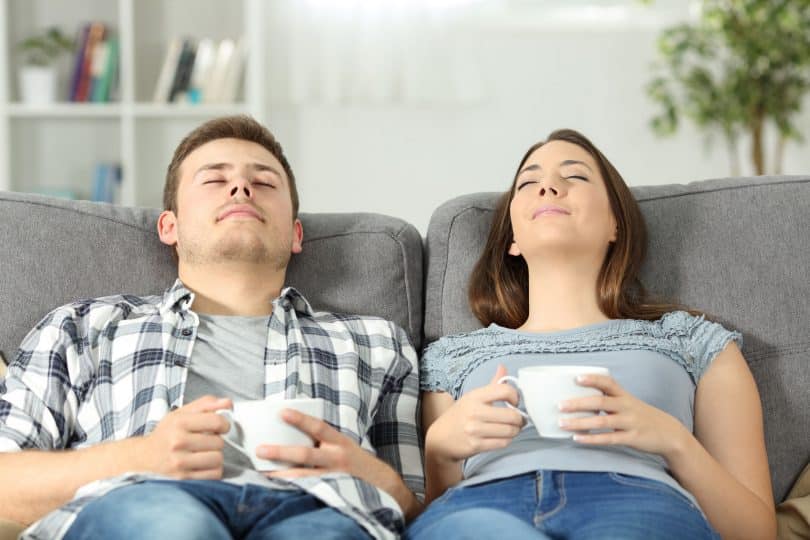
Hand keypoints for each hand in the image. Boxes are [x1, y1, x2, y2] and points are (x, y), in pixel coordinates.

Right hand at [138, 395, 230, 478]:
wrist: (142, 458)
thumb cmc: (165, 435)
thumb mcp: (181, 413)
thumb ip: (206, 404)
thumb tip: (228, 403)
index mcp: (179, 422)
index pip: (217, 421)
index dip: (224, 424)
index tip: (220, 427)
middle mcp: (178, 442)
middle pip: (219, 442)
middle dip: (216, 441)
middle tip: (206, 442)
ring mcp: (180, 462)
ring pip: (218, 459)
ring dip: (215, 456)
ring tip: (204, 453)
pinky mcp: (183, 479)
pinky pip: (214, 475)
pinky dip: (212, 470)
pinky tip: (202, 465)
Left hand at [257, 410, 389, 481]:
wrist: (379, 483)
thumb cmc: (353, 459)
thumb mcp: (341, 443)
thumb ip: (322, 437)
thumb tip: (290, 422)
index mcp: (339, 442)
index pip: (319, 427)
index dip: (301, 419)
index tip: (282, 412)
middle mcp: (337, 459)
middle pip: (307, 455)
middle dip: (282, 452)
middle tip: (260, 450)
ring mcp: (333, 479)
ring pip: (304, 477)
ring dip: (282, 475)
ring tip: (264, 473)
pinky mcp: (330, 494)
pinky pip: (308, 492)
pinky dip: (293, 490)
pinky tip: (278, 489)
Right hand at [425, 365, 523, 463]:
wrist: (441, 438)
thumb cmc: (460, 415)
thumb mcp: (473, 396)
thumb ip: (492, 384)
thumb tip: (503, 367)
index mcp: (475, 396)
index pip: (505, 390)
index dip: (516, 396)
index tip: (515, 402)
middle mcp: (474, 411)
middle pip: (511, 415)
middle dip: (520, 419)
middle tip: (519, 419)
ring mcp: (475, 429)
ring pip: (509, 431)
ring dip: (515, 430)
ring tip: (512, 428)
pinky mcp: (476, 445)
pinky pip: (503, 443)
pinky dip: (507, 440)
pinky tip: (503, 436)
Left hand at [558, 374, 689, 459]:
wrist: (670, 434)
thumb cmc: (642, 417)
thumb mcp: (629, 403)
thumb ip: (609, 400)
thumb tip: (579, 399)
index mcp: (625, 396)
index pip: (608, 382)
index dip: (592, 379)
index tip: (576, 378)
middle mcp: (627, 407)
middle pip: (600, 402)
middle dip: (578, 403)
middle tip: (559, 405)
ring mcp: (630, 423)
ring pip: (602, 422)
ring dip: (580, 423)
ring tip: (562, 423)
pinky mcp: (632, 439)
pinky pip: (609, 439)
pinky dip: (592, 439)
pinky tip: (577, 438)